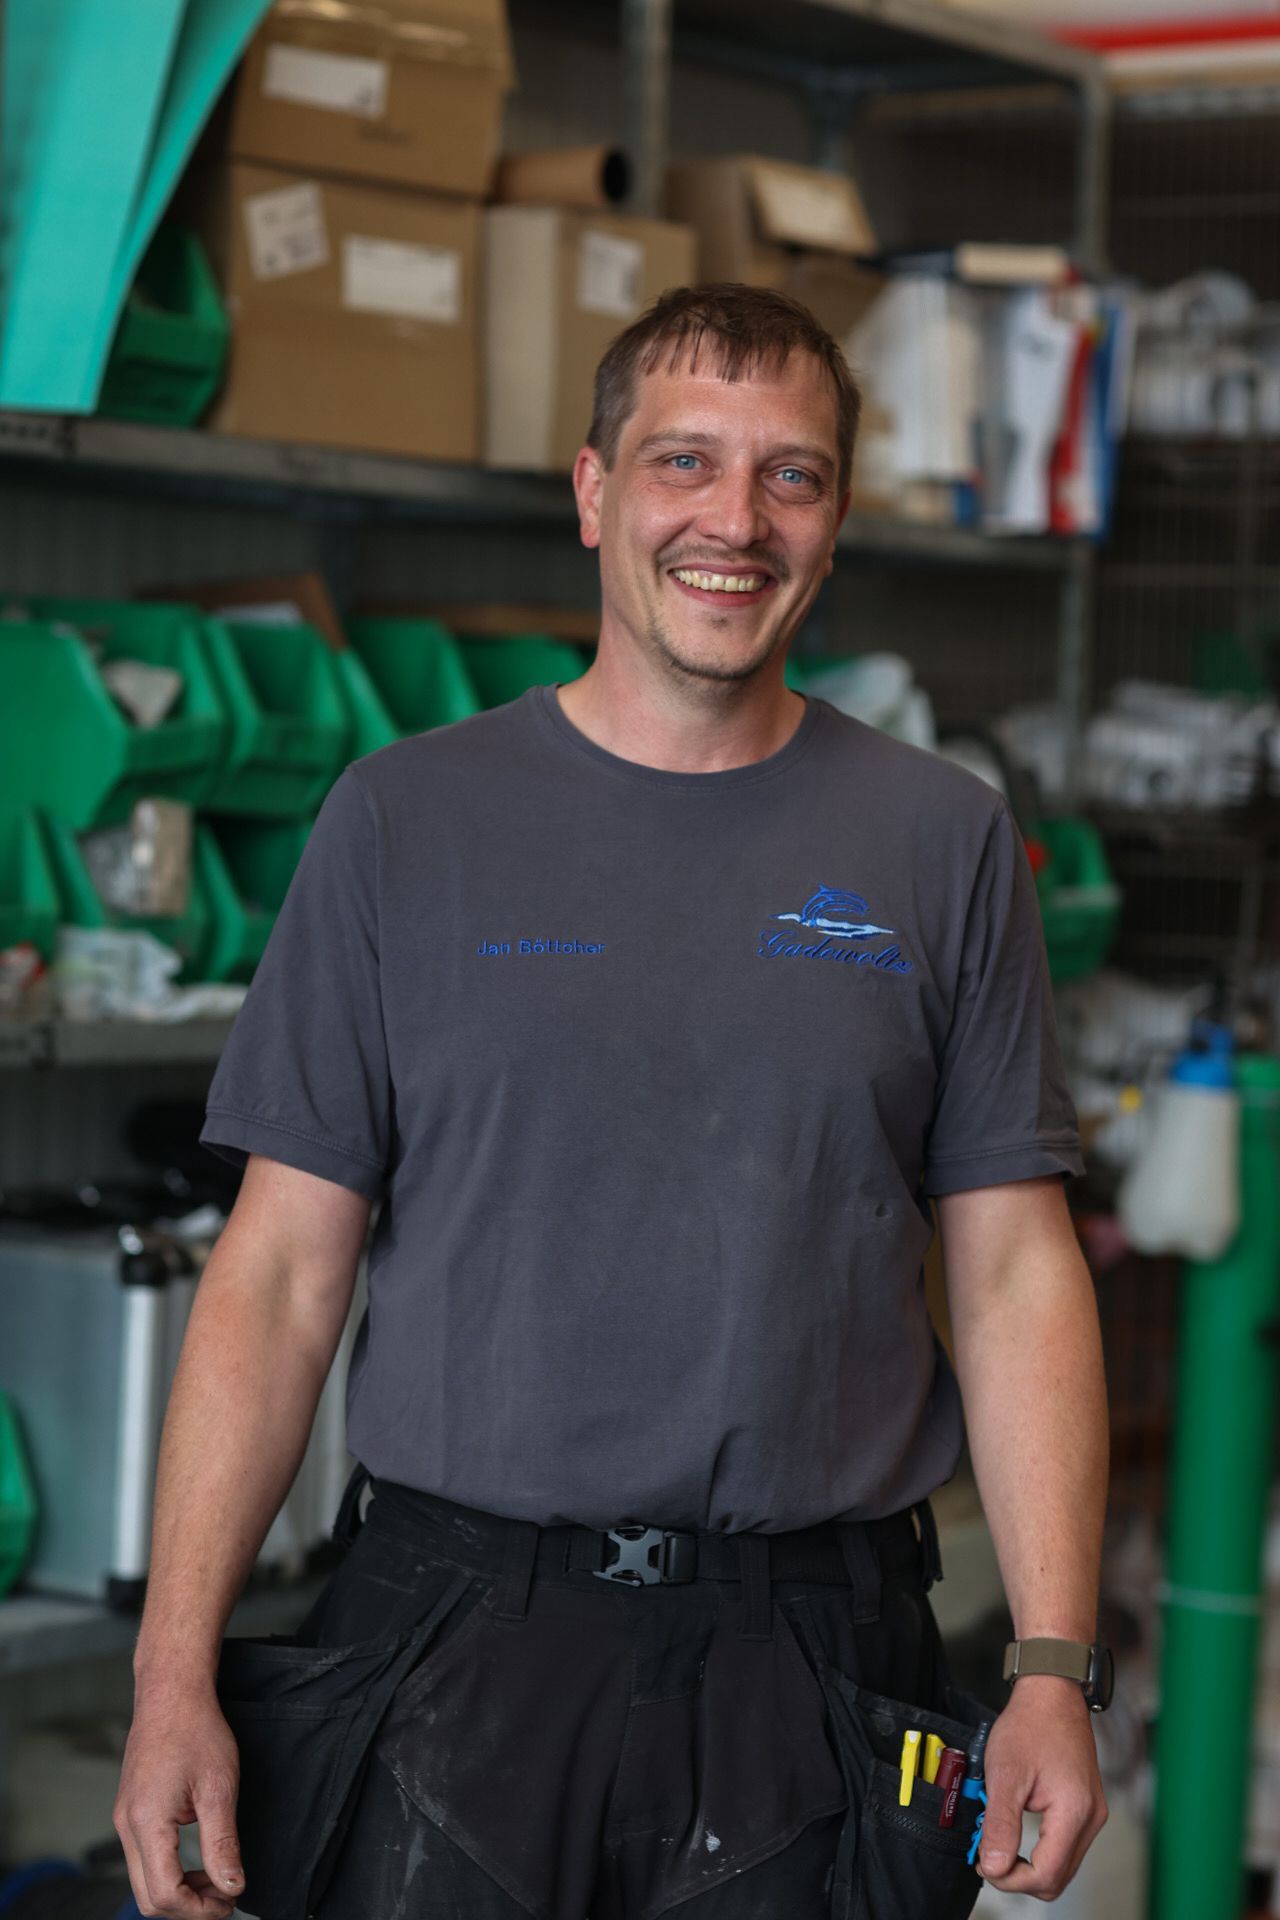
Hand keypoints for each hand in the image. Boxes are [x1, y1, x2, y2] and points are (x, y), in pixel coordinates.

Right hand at [114, 1685, 245, 1919]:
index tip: (229, 1902)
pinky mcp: (130, 1812)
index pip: (165, 1894)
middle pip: (148, 1898)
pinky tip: (197, 1859)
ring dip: (179, 1891)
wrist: (172, 1692)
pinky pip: (143, 1859)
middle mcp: (126, 1825)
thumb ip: (223, 1843)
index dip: (199, 1910)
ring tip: (216, 1878)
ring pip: (143, 1881)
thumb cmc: (197, 1729)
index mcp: (146, 1822)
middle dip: (188, 1907)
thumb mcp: (219, 1787)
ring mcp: (124, 1819)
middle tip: (225, 1896)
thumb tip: (232, 1887)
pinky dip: (169, 1871)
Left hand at [976, 1676, 1107, 1899]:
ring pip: (1062, 1866)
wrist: (1052, 1694)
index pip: (1046, 1875)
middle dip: (1019, 1876)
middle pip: (1056, 1878)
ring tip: (998, 1840)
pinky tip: (1016, 1831)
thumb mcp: (1005, 1775)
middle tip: (988, 1856)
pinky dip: (1040, 1849)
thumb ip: (1000, 1825)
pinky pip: (1065, 1847)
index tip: (985, 1863)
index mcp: (1075, 1812)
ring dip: (1029, 1863)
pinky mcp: (1086, 1809)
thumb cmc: (1031, 1724)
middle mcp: (1091, 1819)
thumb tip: (994, 1867)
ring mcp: (1092, 1815)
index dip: (1012, 1879)